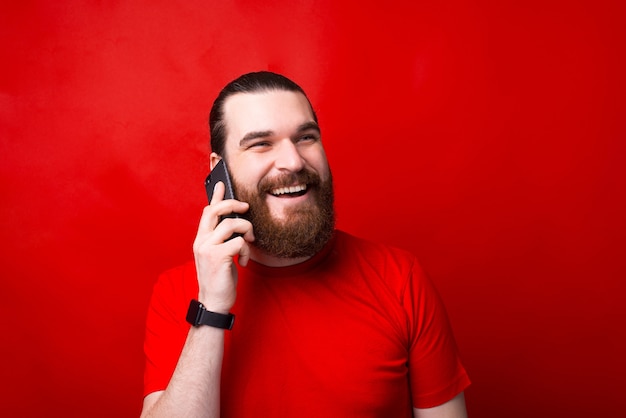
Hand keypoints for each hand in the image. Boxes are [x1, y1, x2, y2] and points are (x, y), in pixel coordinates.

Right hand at [192, 182, 253, 313]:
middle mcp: (201, 241)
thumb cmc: (218, 279)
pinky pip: (239, 242)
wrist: (214, 302)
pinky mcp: (218, 256)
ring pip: (232, 224)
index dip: (216, 196)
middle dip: (233, 204)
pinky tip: (243, 261)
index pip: (207, 211)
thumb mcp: (218, 255)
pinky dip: (246, 250)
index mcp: (200, 239)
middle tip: (246, 208)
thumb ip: (222, 239)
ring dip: (247, 231)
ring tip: (249, 242)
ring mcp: (208, 248)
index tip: (222, 184)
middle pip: (216, 210)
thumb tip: (234, 223)